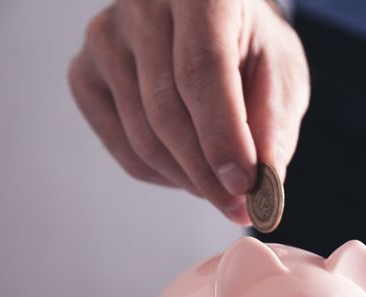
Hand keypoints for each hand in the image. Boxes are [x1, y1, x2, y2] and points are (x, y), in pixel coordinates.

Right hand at [68, 0, 308, 222]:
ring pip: (143, 137)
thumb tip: (263, 189)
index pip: (201, 70)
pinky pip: (124, 148)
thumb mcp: (281, 76)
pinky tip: (192, 171)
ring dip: (190, 179)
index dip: (222, 136)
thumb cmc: (251, 45)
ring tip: (223, 188)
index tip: (244, 186)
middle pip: (166, 111)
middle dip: (208, 174)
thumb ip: (274, 126)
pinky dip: (163, 175)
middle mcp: (142, 6)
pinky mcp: (84, 72)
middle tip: (241, 208)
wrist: (213, 22)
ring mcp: (104, 38)